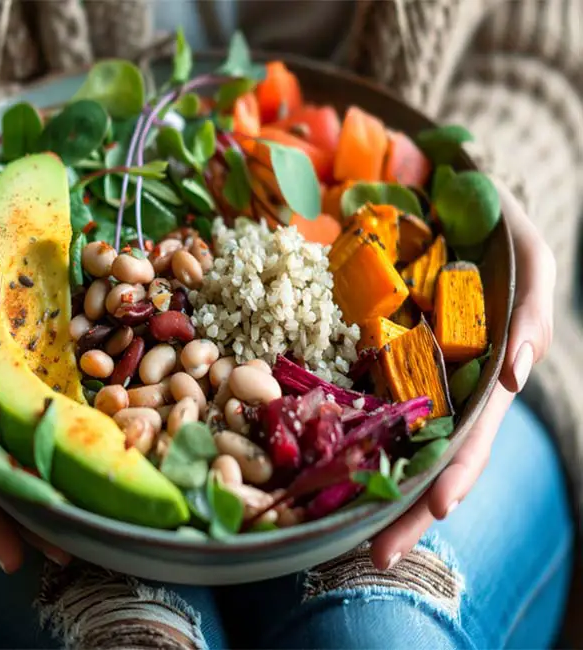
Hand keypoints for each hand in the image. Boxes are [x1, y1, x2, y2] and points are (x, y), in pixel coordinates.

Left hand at [369, 179, 554, 569]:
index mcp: (481, 370)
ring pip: (384, 433)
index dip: (457, 474)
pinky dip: (335, 424)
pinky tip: (309, 459)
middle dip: (404, 505)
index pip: (473, 435)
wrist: (444, 192)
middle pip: (423, 453)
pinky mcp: (368, 346)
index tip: (433, 509)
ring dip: (364, 481)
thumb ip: (532, 306)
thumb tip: (515, 373)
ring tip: (336, 530)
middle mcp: (440, 378)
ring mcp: (402, 366)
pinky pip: (349, 389)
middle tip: (374, 555)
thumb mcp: (528, 256)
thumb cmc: (496, 224)